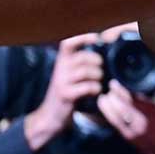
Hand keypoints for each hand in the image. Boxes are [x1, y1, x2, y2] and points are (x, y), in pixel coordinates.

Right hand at [25, 33, 103, 150]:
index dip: (83, 37)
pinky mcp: (65, 95)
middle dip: (97, 63)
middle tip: (100, 72)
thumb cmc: (67, 92)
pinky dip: (94, 89)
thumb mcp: (71, 74)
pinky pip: (86, 87)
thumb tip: (104, 53)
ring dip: (97, 77)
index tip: (97, 39)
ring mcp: (61, 81)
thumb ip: (82, 63)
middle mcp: (60, 68)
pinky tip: (94, 92)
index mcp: (62, 61)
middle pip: (83, 57)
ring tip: (98, 83)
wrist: (50, 116)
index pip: (68, 42)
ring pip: (86, 72)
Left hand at [96, 70, 154, 153]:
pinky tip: (103, 106)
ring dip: (107, 107)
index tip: (113, 83)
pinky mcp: (125, 135)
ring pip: (116, 117)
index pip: (134, 100)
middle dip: (113, 98)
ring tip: (102, 97)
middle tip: (108, 87)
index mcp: (152, 112)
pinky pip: (114, 123)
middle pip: (123, 108)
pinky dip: (107, 114)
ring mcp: (132, 130)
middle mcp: (141, 121)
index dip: (122, 92)